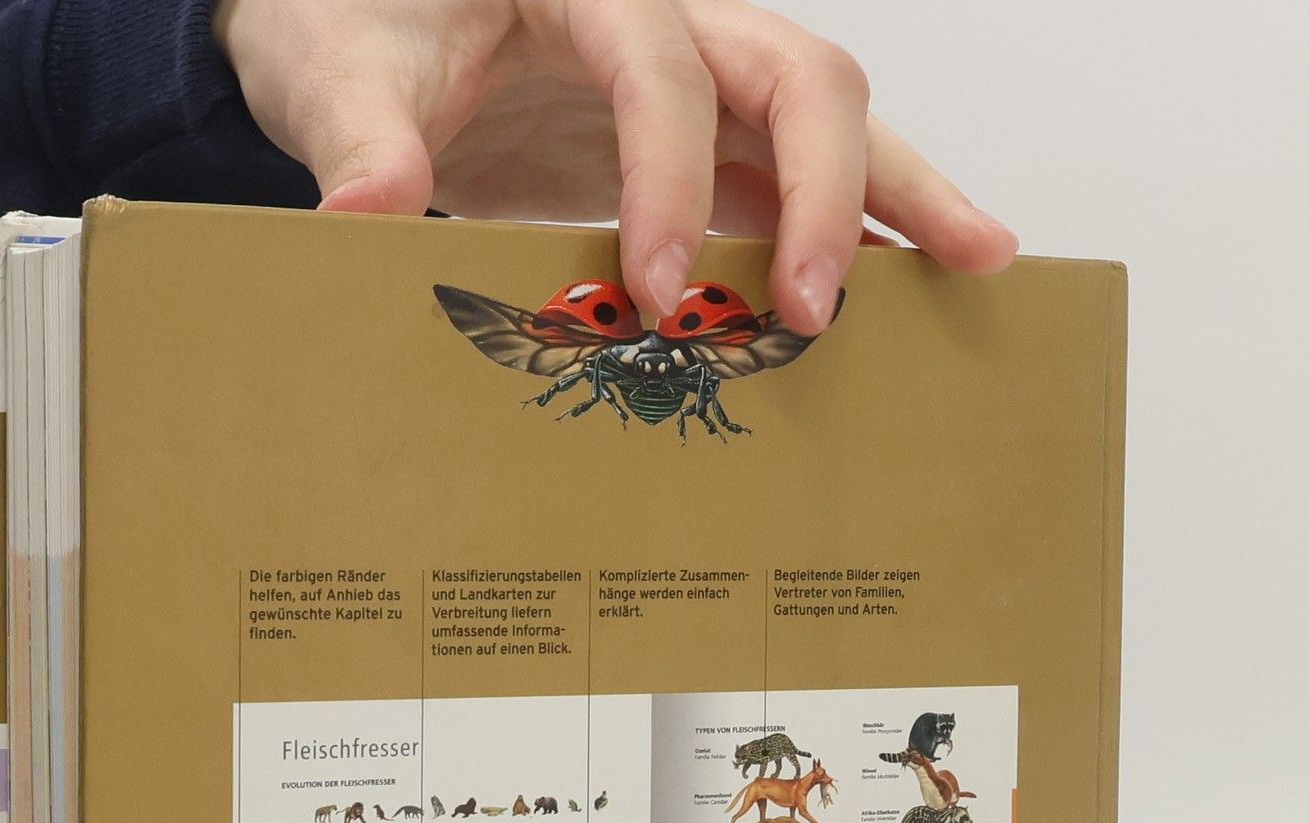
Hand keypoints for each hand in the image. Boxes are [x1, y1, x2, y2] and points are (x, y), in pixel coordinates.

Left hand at [214, 0, 1016, 333]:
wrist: (357, 26)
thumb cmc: (348, 20)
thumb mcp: (331, 66)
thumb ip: (357, 135)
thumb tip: (367, 213)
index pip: (663, 67)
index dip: (670, 177)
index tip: (654, 286)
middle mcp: (670, 17)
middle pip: (796, 72)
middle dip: (821, 192)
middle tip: (814, 309)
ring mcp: (699, 80)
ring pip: (828, 118)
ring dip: (898, 195)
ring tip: (977, 263)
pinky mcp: (701, 145)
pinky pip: (797, 176)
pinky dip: (859, 226)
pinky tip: (914, 281)